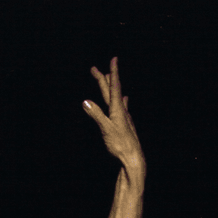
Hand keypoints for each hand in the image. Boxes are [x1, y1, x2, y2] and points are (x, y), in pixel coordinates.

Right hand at [83, 57, 145, 179]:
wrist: (133, 158)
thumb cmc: (120, 145)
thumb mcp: (106, 129)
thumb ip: (96, 115)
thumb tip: (85, 102)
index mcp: (117, 109)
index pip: (114, 86)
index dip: (113, 72)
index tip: (114, 59)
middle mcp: (121, 111)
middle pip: (111, 91)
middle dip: (103, 79)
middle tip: (94, 69)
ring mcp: (123, 117)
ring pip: (115, 98)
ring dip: (111, 87)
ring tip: (108, 79)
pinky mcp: (124, 125)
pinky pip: (121, 108)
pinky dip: (120, 100)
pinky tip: (124, 100)